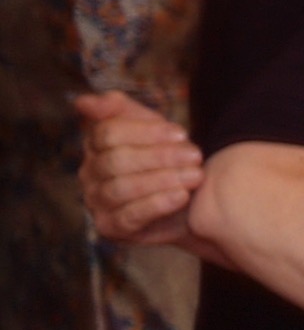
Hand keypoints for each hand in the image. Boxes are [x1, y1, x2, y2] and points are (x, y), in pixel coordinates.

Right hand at [73, 90, 202, 244]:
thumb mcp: (151, 127)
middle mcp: (89, 173)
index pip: (108, 132)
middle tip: (195, 156)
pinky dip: (158, 204)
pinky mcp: (110, 227)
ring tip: (196, 176)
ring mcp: (97, 202)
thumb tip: (82, 101)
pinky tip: (182, 196)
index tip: (182, 134)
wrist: (192, 201)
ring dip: (163, 180)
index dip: (147, 132)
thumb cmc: (168, 159)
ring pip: (122, 187)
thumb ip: (120, 109)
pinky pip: (129, 216)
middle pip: (116, 160)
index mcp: (95, 145)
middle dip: (160, 156)